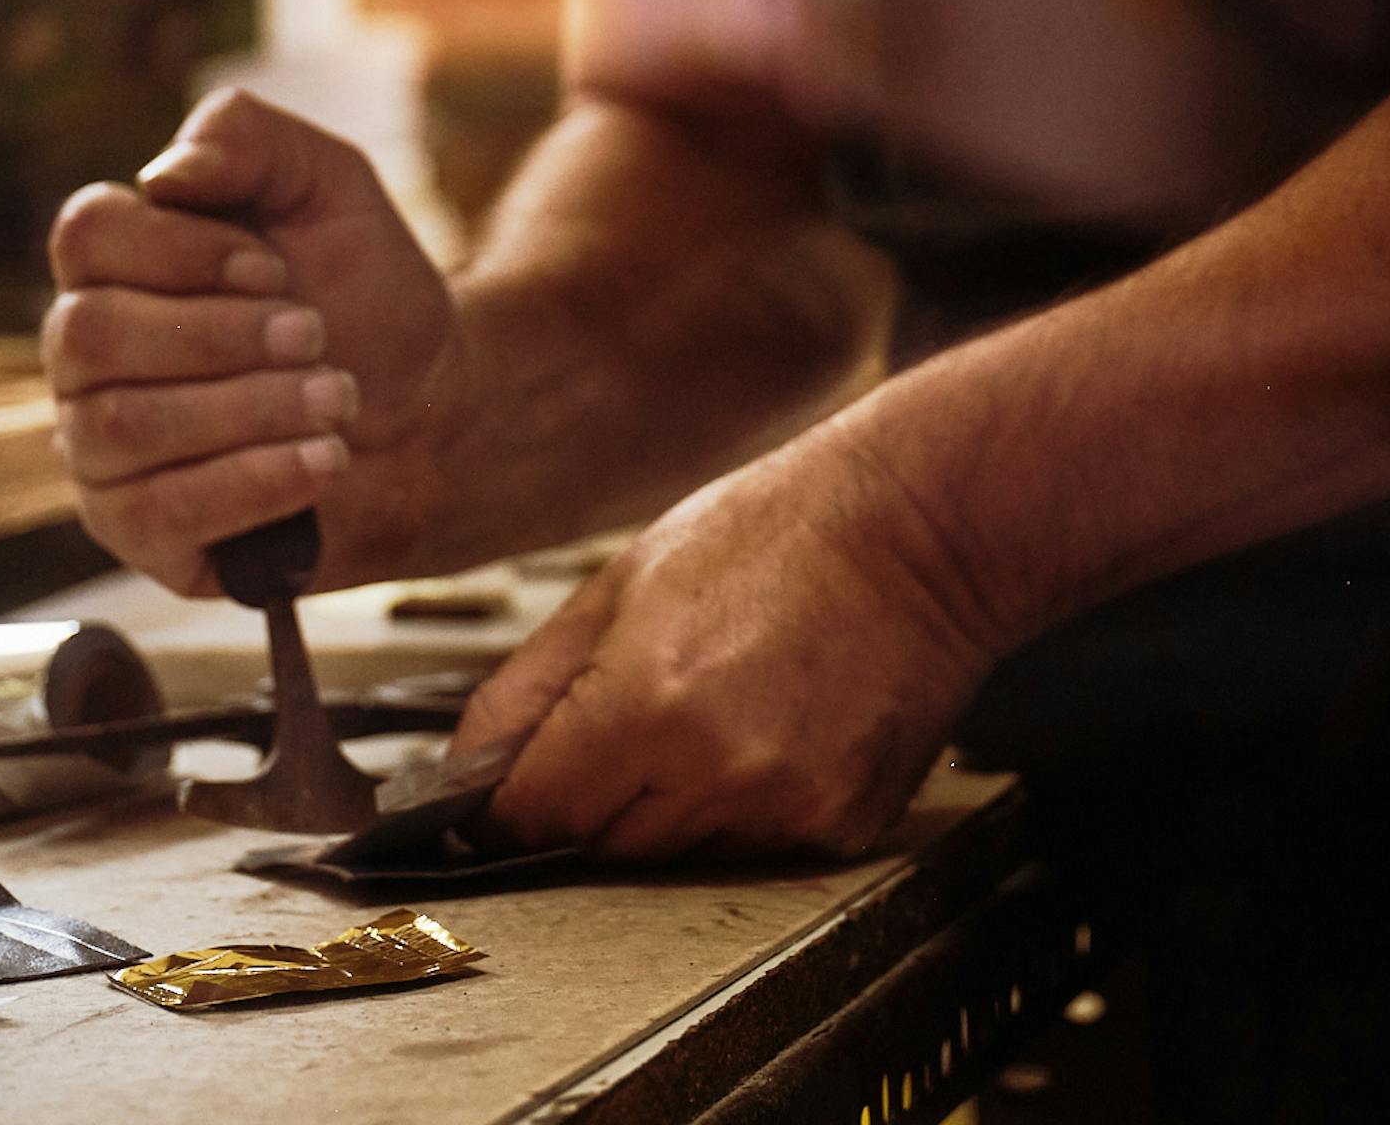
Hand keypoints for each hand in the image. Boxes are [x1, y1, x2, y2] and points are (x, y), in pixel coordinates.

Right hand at [41, 87, 466, 595]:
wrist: (433, 406)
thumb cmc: (364, 290)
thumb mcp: (330, 185)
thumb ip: (249, 138)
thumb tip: (165, 174)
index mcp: (122, 261)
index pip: (84, 234)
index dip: (180, 249)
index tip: (273, 267)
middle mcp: (89, 355)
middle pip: (86, 336)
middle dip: (219, 336)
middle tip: (315, 335)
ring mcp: (101, 447)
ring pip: (119, 428)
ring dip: (248, 408)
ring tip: (337, 398)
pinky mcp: (138, 529)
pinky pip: (155, 512)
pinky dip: (253, 479)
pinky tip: (322, 459)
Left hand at [452, 420, 995, 860]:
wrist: (923, 530)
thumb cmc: (777, 532)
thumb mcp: (625, 579)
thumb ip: (531, 687)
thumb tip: (466, 774)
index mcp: (644, 702)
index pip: (529, 818)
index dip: (509, 804)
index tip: (515, 787)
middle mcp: (712, 771)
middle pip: (597, 851)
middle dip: (593, 801)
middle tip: (635, 719)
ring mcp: (783, 809)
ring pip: (674, 860)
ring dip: (669, 809)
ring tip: (718, 708)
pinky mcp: (840, 826)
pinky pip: (754, 853)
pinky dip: (746, 809)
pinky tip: (776, 728)